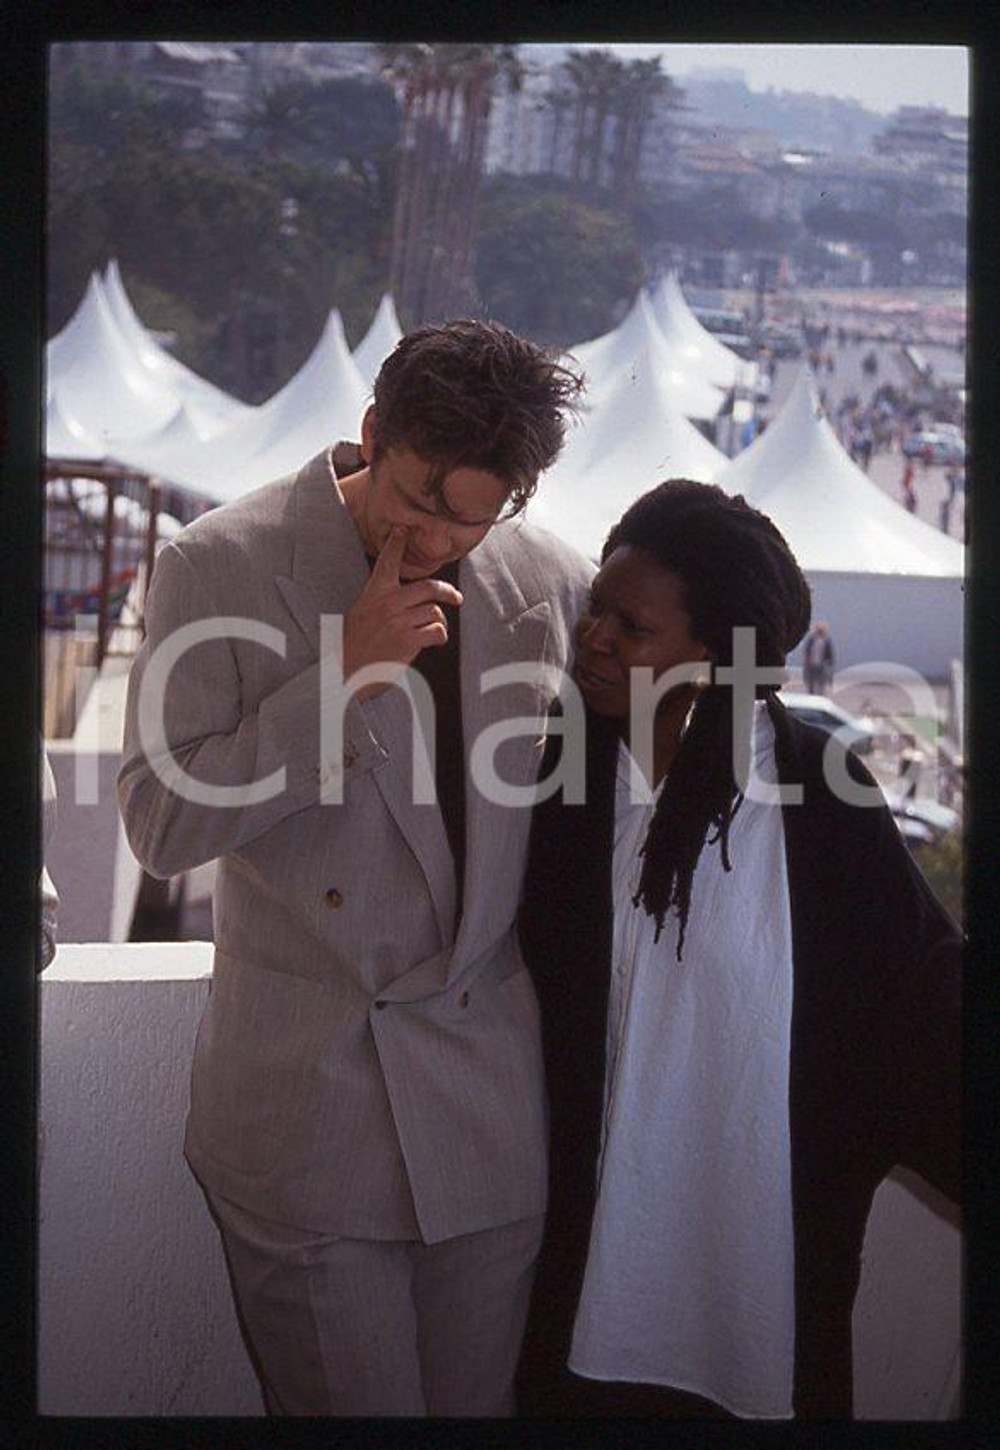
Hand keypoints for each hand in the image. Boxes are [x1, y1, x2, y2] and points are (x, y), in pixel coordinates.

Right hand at [342, 526, 461, 700]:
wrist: (348, 669)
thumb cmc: (358, 641)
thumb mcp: (363, 611)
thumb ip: (385, 599)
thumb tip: (415, 596)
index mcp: (375, 593)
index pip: (387, 562)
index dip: (396, 544)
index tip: (403, 528)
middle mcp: (387, 603)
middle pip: (429, 587)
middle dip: (447, 592)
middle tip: (457, 598)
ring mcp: (398, 621)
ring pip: (434, 611)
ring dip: (437, 621)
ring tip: (429, 629)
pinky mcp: (407, 640)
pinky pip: (436, 630)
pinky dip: (439, 635)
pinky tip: (432, 640)